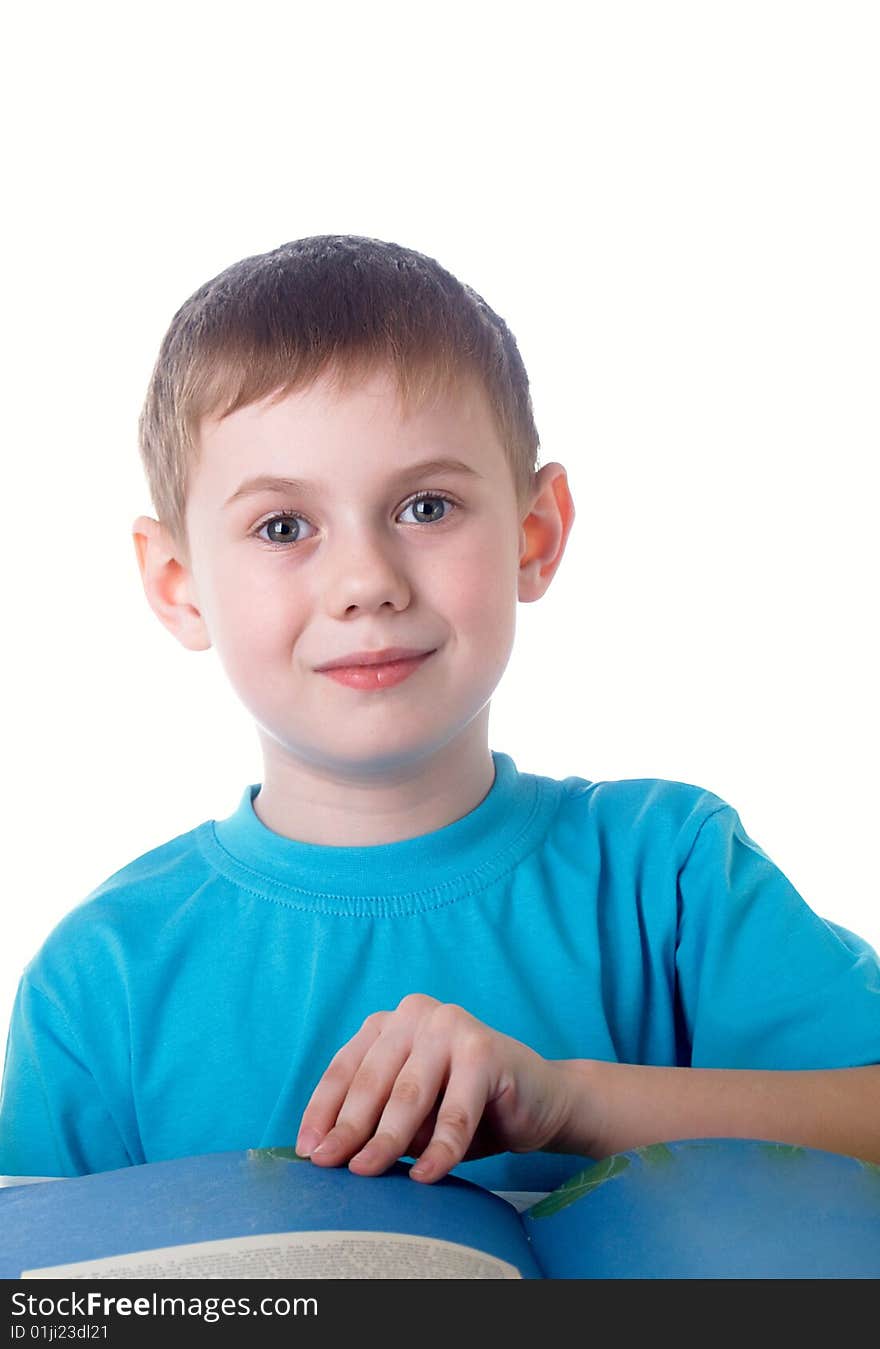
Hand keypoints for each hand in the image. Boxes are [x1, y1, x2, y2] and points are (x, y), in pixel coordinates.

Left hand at [294, 993, 591, 1182]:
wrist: (540, 1100)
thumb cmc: (464, 1107)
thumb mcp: (411, 1113)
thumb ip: (376, 1119)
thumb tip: (329, 1153)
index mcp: (388, 1024)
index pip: (344, 1069)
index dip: (323, 1111)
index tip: (307, 1150)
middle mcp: (415, 1015)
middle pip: (372, 1081)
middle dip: (347, 1128)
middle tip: (329, 1166)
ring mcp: (451, 1026)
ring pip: (408, 1095)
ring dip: (385, 1139)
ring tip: (366, 1171)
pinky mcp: (485, 1048)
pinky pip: (456, 1111)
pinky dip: (440, 1149)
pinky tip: (426, 1175)